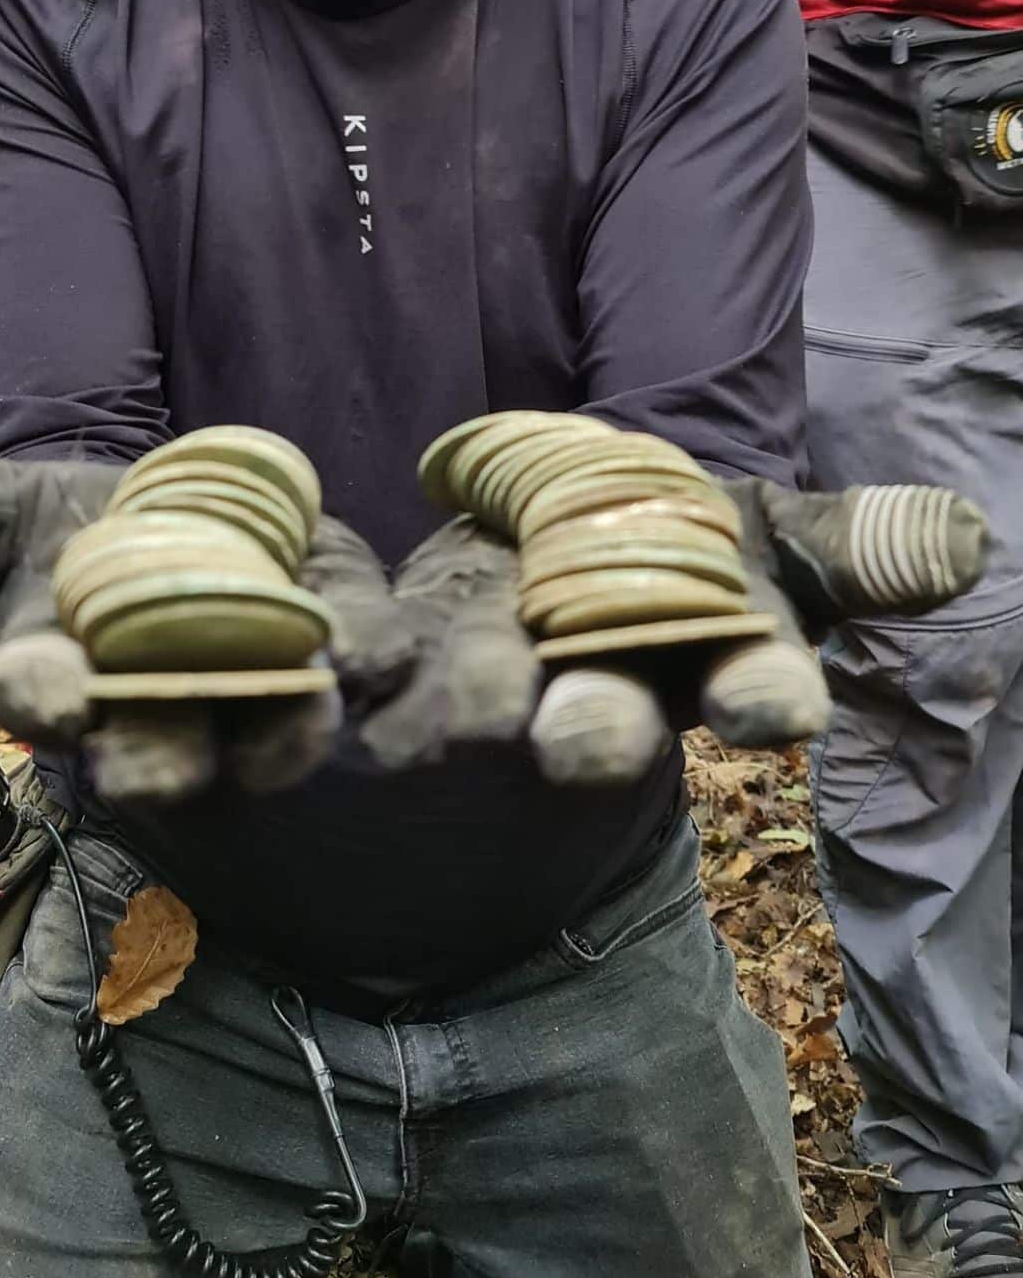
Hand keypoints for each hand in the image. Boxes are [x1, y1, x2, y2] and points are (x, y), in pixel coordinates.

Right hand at [0, 429, 419, 801]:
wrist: (159, 520)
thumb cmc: (54, 532)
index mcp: (52, 678)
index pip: (35, 698)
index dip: (39, 695)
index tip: (43, 686)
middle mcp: (150, 709)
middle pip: (152, 749)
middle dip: (158, 754)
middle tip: (167, 762)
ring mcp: (245, 686)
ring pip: (264, 729)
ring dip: (286, 729)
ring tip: (309, 711)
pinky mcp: (328, 638)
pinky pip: (355, 661)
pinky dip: (376, 660)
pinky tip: (399, 658)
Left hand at [363, 478, 986, 784]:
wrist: (515, 578)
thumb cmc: (656, 562)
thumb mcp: (754, 539)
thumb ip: (847, 542)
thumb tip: (959, 537)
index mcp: (692, 652)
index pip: (751, 680)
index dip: (764, 690)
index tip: (778, 706)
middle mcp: (585, 686)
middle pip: (600, 712)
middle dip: (595, 723)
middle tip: (579, 740)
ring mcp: (469, 684)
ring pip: (464, 698)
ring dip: (453, 702)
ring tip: (435, 712)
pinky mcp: (372, 661)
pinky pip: (337, 655)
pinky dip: (332, 653)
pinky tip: (318, 656)